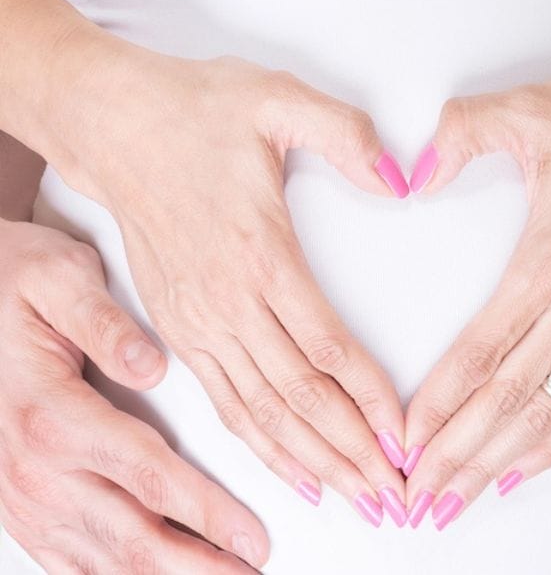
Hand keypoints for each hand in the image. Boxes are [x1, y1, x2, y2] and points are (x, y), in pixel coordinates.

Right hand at [0, 219, 267, 571]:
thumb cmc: (14, 285)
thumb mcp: (57, 278)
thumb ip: (103, 322)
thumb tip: (150, 365)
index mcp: (54, 415)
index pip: (150, 478)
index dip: (209, 514)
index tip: (253, 537)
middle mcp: (37, 469)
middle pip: (133, 537)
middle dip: (200, 566)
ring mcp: (24, 497)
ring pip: (104, 562)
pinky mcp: (20, 509)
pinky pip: (68, 564)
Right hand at [39, 35, 411, 525]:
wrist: (113, 123)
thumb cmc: (195, 113)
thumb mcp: (279, 99)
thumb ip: (346, 136)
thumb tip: (401, 178)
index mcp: (259, 252)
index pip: (326, 346)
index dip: (371, 398)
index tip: (406, 435)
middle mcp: (226, 301)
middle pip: (299, 396)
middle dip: (353, 450)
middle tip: (396, 491)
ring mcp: (197, 321)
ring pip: (262, 412)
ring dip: (314, 459)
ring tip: (360, 495)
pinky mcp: (179, 328)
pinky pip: (227, 403)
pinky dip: (264, 445)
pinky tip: (297, 471)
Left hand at [401, 69, 550, 527]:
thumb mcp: (529, 109)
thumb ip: (460, 134)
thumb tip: (410, 172)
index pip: (482, 352)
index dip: (438, 405)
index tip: (403, 441)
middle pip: (509, 400)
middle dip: (456, 455)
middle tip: (415, 494)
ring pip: (550, 415)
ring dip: (499, 463)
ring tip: (456, 499)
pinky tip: (524, 469)